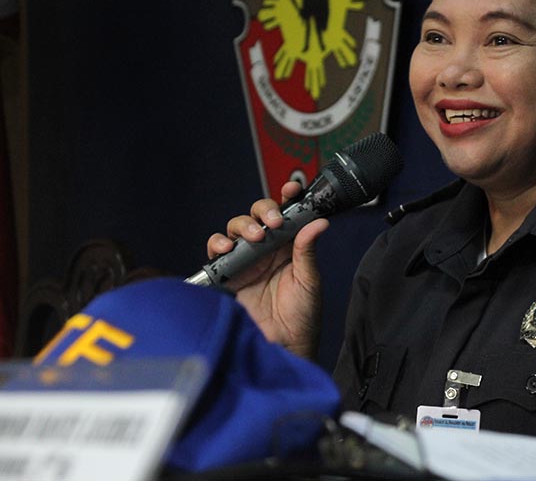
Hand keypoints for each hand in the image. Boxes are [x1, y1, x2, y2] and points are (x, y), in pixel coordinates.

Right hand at [206, 182, 329, 358]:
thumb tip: (318, 222)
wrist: (283, 347)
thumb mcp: (309, 282)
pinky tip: (228, 248)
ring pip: (237, 228)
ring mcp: (247, 260)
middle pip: (259, 215)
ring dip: (243, 225)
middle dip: (264, 210)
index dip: (288, 197)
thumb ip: (307, 252)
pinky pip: (217, 250)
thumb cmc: (301, 318)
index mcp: (291, 247)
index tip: (293, 188)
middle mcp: (268, 249)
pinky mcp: (229, 273)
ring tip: (253, 237)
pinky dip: (218, 243)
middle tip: (273, 222)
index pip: (288, 214)